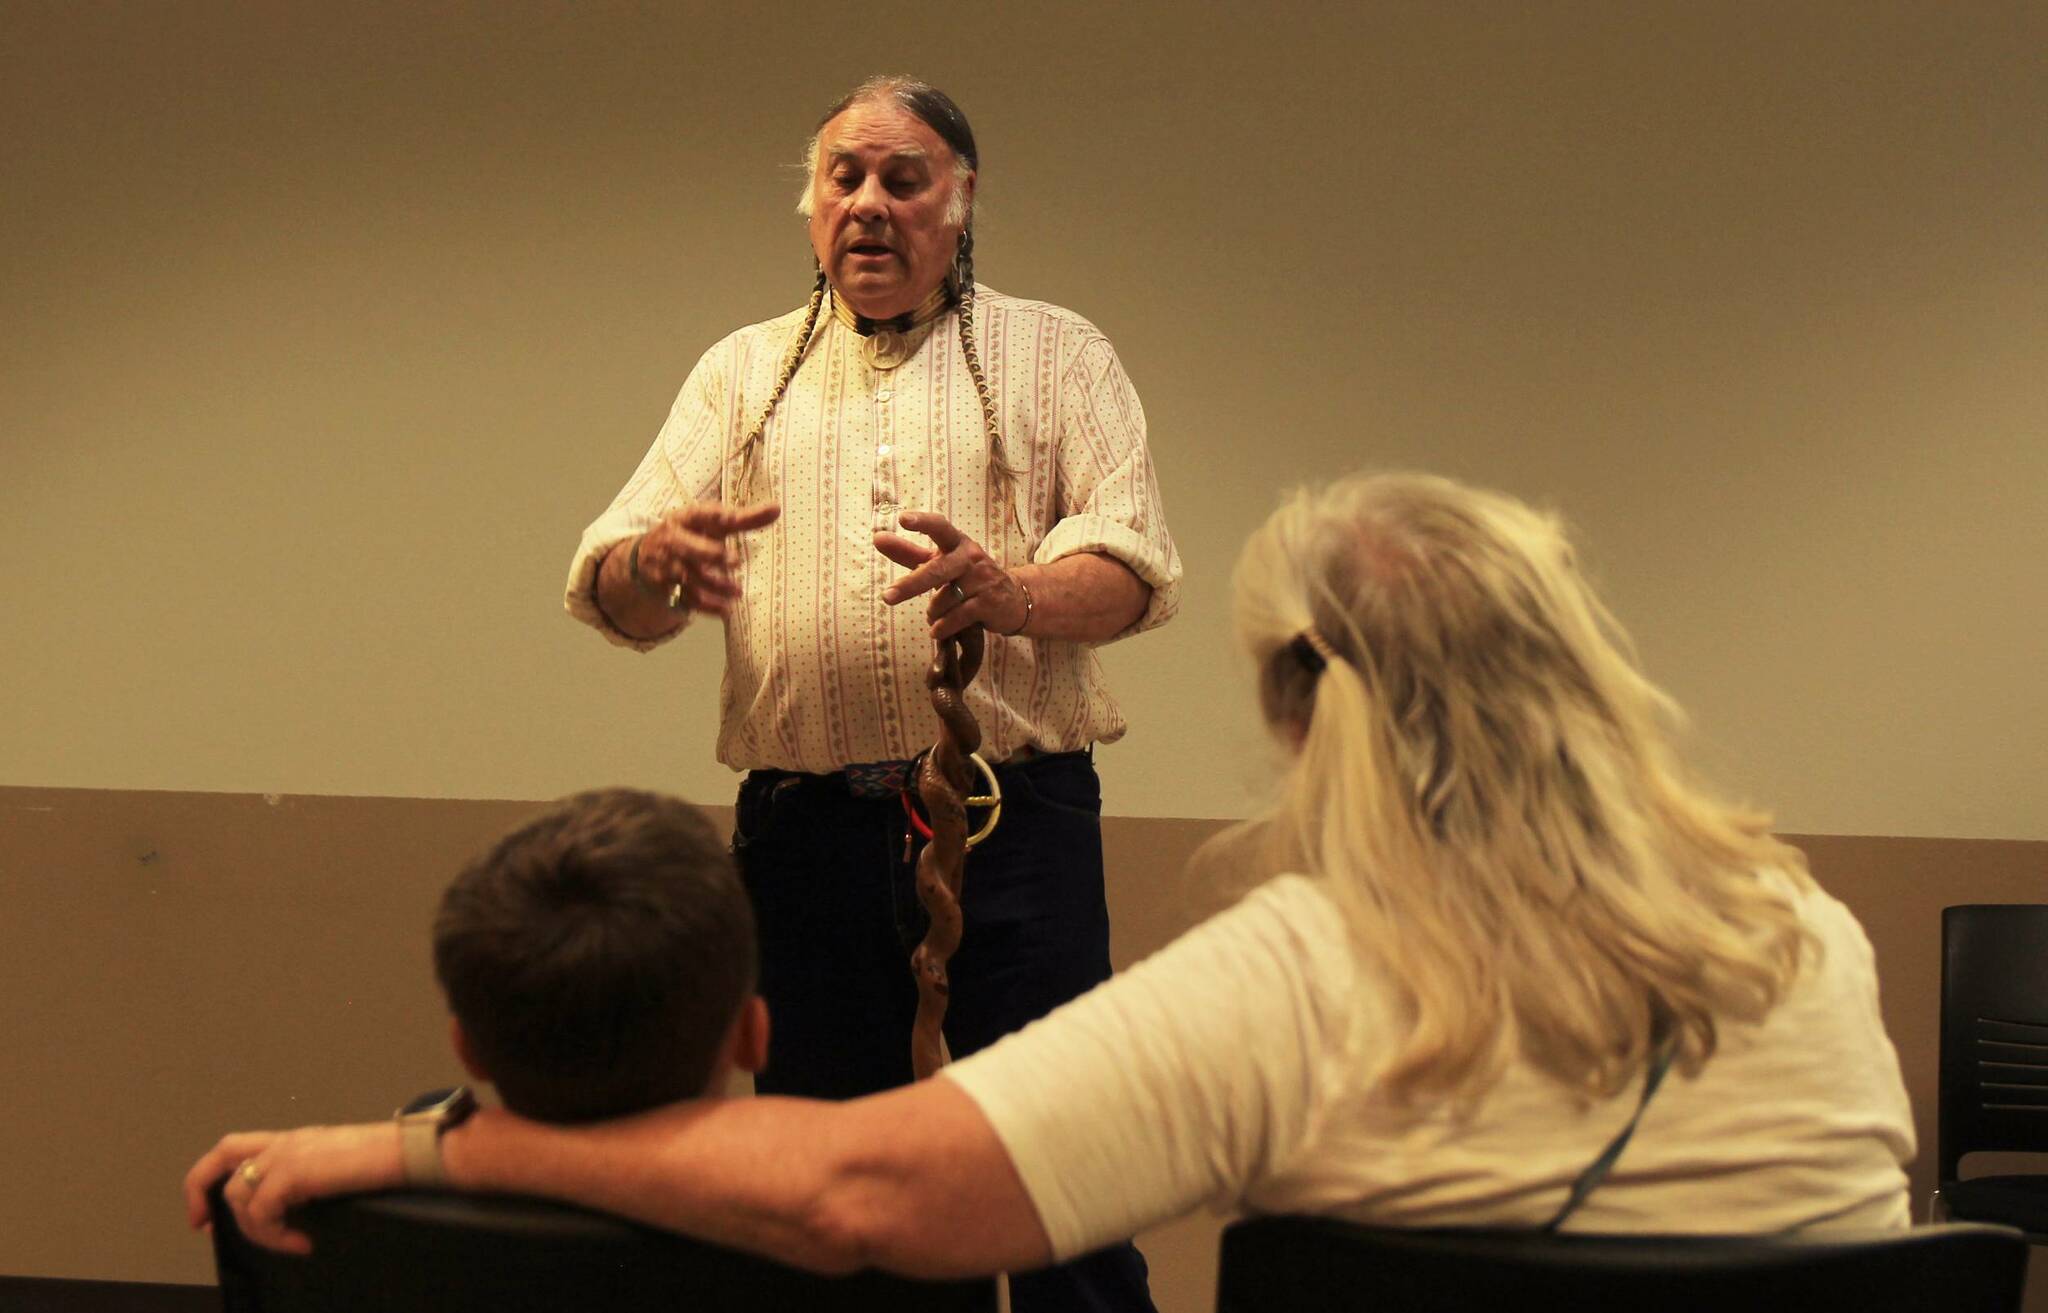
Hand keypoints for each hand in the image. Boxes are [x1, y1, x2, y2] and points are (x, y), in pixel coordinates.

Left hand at [182, 1121, 403, 1254]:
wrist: (409, 1151)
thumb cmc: (387, 1160)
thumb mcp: (338, 1166)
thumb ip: (310, 1178)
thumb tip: (293, 1210)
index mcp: (294, 1139)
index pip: (236, 1146)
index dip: (211, 1177)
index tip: (208, 1212)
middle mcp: (286, 1142)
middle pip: (221, 1156)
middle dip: (200, 1192)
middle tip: (204, 1226)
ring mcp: (289, 1154)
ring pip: (239, 1195)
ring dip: (256, 1229)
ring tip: (287, 1242)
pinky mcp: (295, 1172)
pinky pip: (262, 1211)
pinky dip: (275, 1235)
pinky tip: (301, 1243)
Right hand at [634, 501, 780, 617]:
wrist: (647, 556)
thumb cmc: (692, 534)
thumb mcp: (713, 524)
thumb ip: (745, 518)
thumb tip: (776, 509)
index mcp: (685, 519)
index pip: (698, 514)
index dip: (714, 515)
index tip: (731, 518)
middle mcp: (674, 541)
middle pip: (689, 547)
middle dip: (712, 554)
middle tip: (736, 561)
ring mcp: (670, 566)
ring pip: (691, 578)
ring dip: (716, 586)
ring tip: (738, 592)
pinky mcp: (670, 588)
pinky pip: (688, 600)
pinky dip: (707, 607)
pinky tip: (726, 610)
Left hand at [875, 511, 1028, 641]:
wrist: (1013, 600)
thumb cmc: (968, 578)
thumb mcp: (941, 562)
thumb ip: (909, 553)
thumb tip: (877, 538)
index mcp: (958, 543)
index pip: (940, 527)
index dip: (922, 522)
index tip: (903, 519)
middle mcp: (971, 557)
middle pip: (936, 570)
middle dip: (910, 585)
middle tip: (887, 597)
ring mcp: (983, 580)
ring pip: (943, 600)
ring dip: (933, 613)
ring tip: (937, 615)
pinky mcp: (989, 603)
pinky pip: (956, 617)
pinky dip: (942, 627)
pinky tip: (937, 630)